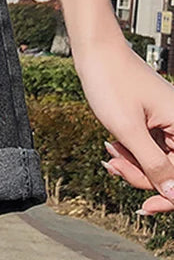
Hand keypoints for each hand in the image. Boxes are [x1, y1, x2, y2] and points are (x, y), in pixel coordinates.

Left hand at [72, 38, 173, 214]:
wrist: (94, 51)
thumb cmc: (111, 81)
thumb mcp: (128, 129)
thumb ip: (153, 164)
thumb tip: (173, 195)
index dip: (167, 197)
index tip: (144, 207)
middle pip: (168, 170)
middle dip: (140, 174)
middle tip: (113, 165)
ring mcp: (166, 121)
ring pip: (155, 160)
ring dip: (131, 162)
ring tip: (110, 150)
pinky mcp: (152, 120)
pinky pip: (146, 146)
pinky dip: (129, 151)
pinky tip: (112, 144)